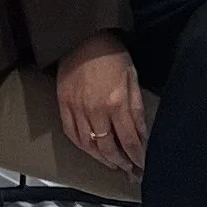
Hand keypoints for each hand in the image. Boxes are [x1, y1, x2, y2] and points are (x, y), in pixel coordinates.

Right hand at [56, 35, 146, 173]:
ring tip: (112, 164)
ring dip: (102, 158)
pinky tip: (91, 150)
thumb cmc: (112, 54)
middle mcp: (95, 111)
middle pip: (109, 148)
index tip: (142, 166)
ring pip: (89, 145)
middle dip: (121, 162)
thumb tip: (142, 135)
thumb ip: (137, 110)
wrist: (83, 37)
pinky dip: (82, 147)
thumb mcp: (132, 78)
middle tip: (129, 170)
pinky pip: (72, 134)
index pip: (129, 141)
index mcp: (116, 103)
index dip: (137, 157)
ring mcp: (77, 109)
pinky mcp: (63, 105)